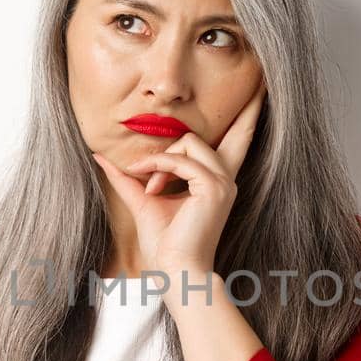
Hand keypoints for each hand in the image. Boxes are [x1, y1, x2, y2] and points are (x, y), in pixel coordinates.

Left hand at [91, 80, 264, 280]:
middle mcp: (225, 179)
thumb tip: (101, 157)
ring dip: (160, 160)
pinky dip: (159, 167)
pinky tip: (151, 187)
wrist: (175, 270)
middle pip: (208, 136)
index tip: (260, 90)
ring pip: (188, 142)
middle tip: (170, 160)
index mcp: (216, 181)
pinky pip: (181, 159)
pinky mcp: (214, 187)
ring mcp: (223, 182)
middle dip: (196, 136)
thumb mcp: (144, 200)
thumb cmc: (165, 244)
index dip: (250, 116)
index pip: (238, 141)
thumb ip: (128, 177)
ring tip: (149, 186)